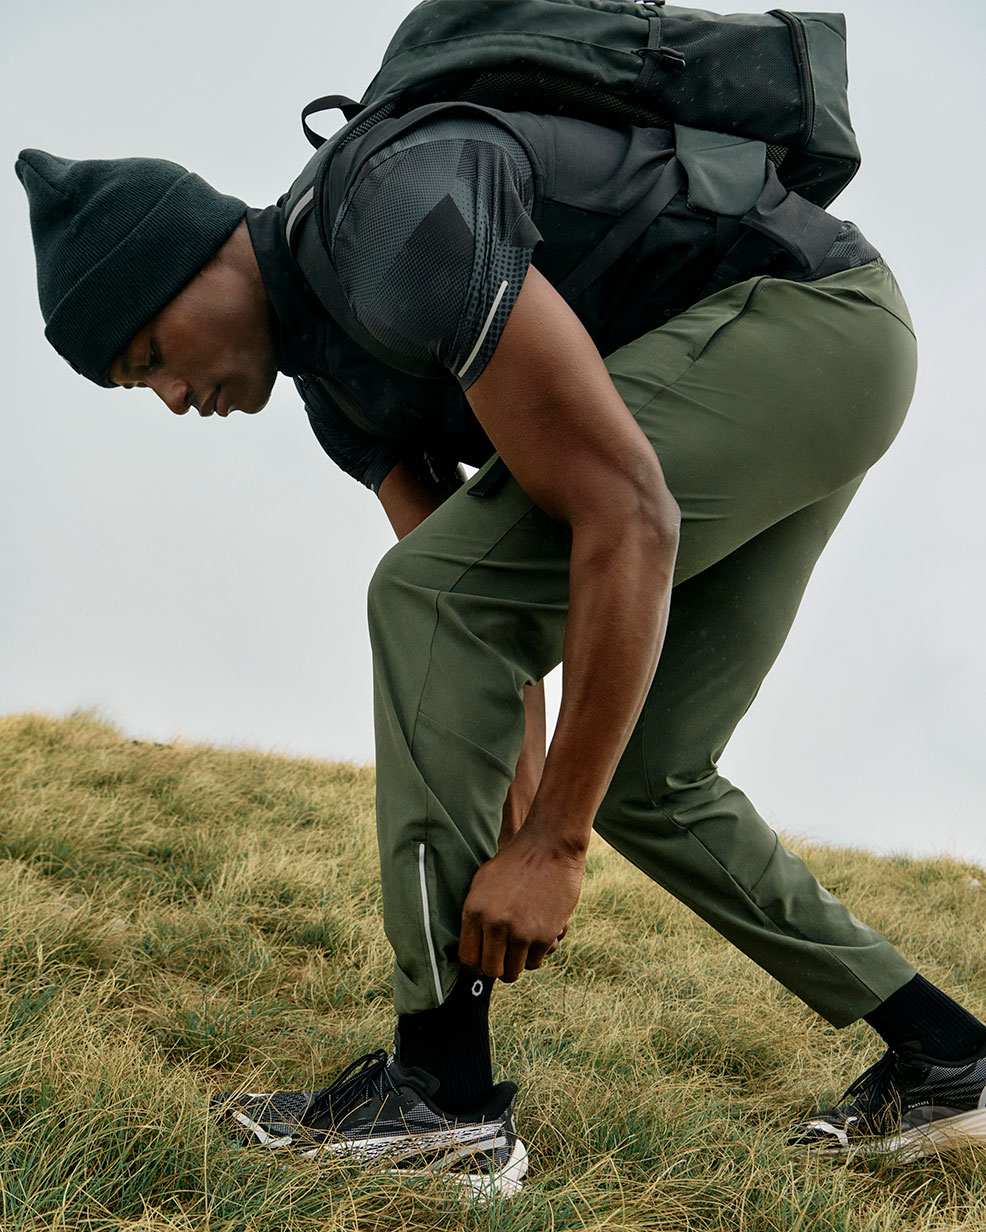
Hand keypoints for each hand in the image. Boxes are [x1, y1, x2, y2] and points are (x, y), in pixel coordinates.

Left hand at [458, 828, 584, 981]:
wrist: (549, 847)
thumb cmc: (514, 863)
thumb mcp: (482, 883)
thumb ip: (475, 914)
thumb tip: (471, 946)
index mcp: (475, 911)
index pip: (468, 958)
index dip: (475, 966)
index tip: (483, 963)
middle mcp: (495, 925)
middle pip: (491, 970)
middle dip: (496, 969)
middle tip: (503, 960)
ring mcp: (520, 932)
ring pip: (513, 970)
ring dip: (516, 962)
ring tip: (520, 947)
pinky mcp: (545, 935)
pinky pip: (534, 962)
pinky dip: (535, 954)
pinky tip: (535, 937)